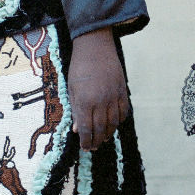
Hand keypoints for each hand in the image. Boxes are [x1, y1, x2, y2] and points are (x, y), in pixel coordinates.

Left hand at [66, 28, 128, 151]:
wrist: (95, 47)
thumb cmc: (79, 67)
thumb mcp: (71, 89)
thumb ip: (75, 110)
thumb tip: (76, 130)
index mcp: (85, 101)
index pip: (86, 129)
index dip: (85, 141)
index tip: (84, 148)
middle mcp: (101, 102)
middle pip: (100, 129)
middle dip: (96, 141)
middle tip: (93, 147)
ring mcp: (114, 97)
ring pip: (113, 123)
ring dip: (108, 134)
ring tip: (102, 138)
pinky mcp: (122, 91)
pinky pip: (123, 112)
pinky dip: (119, 121)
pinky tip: (113, 124)